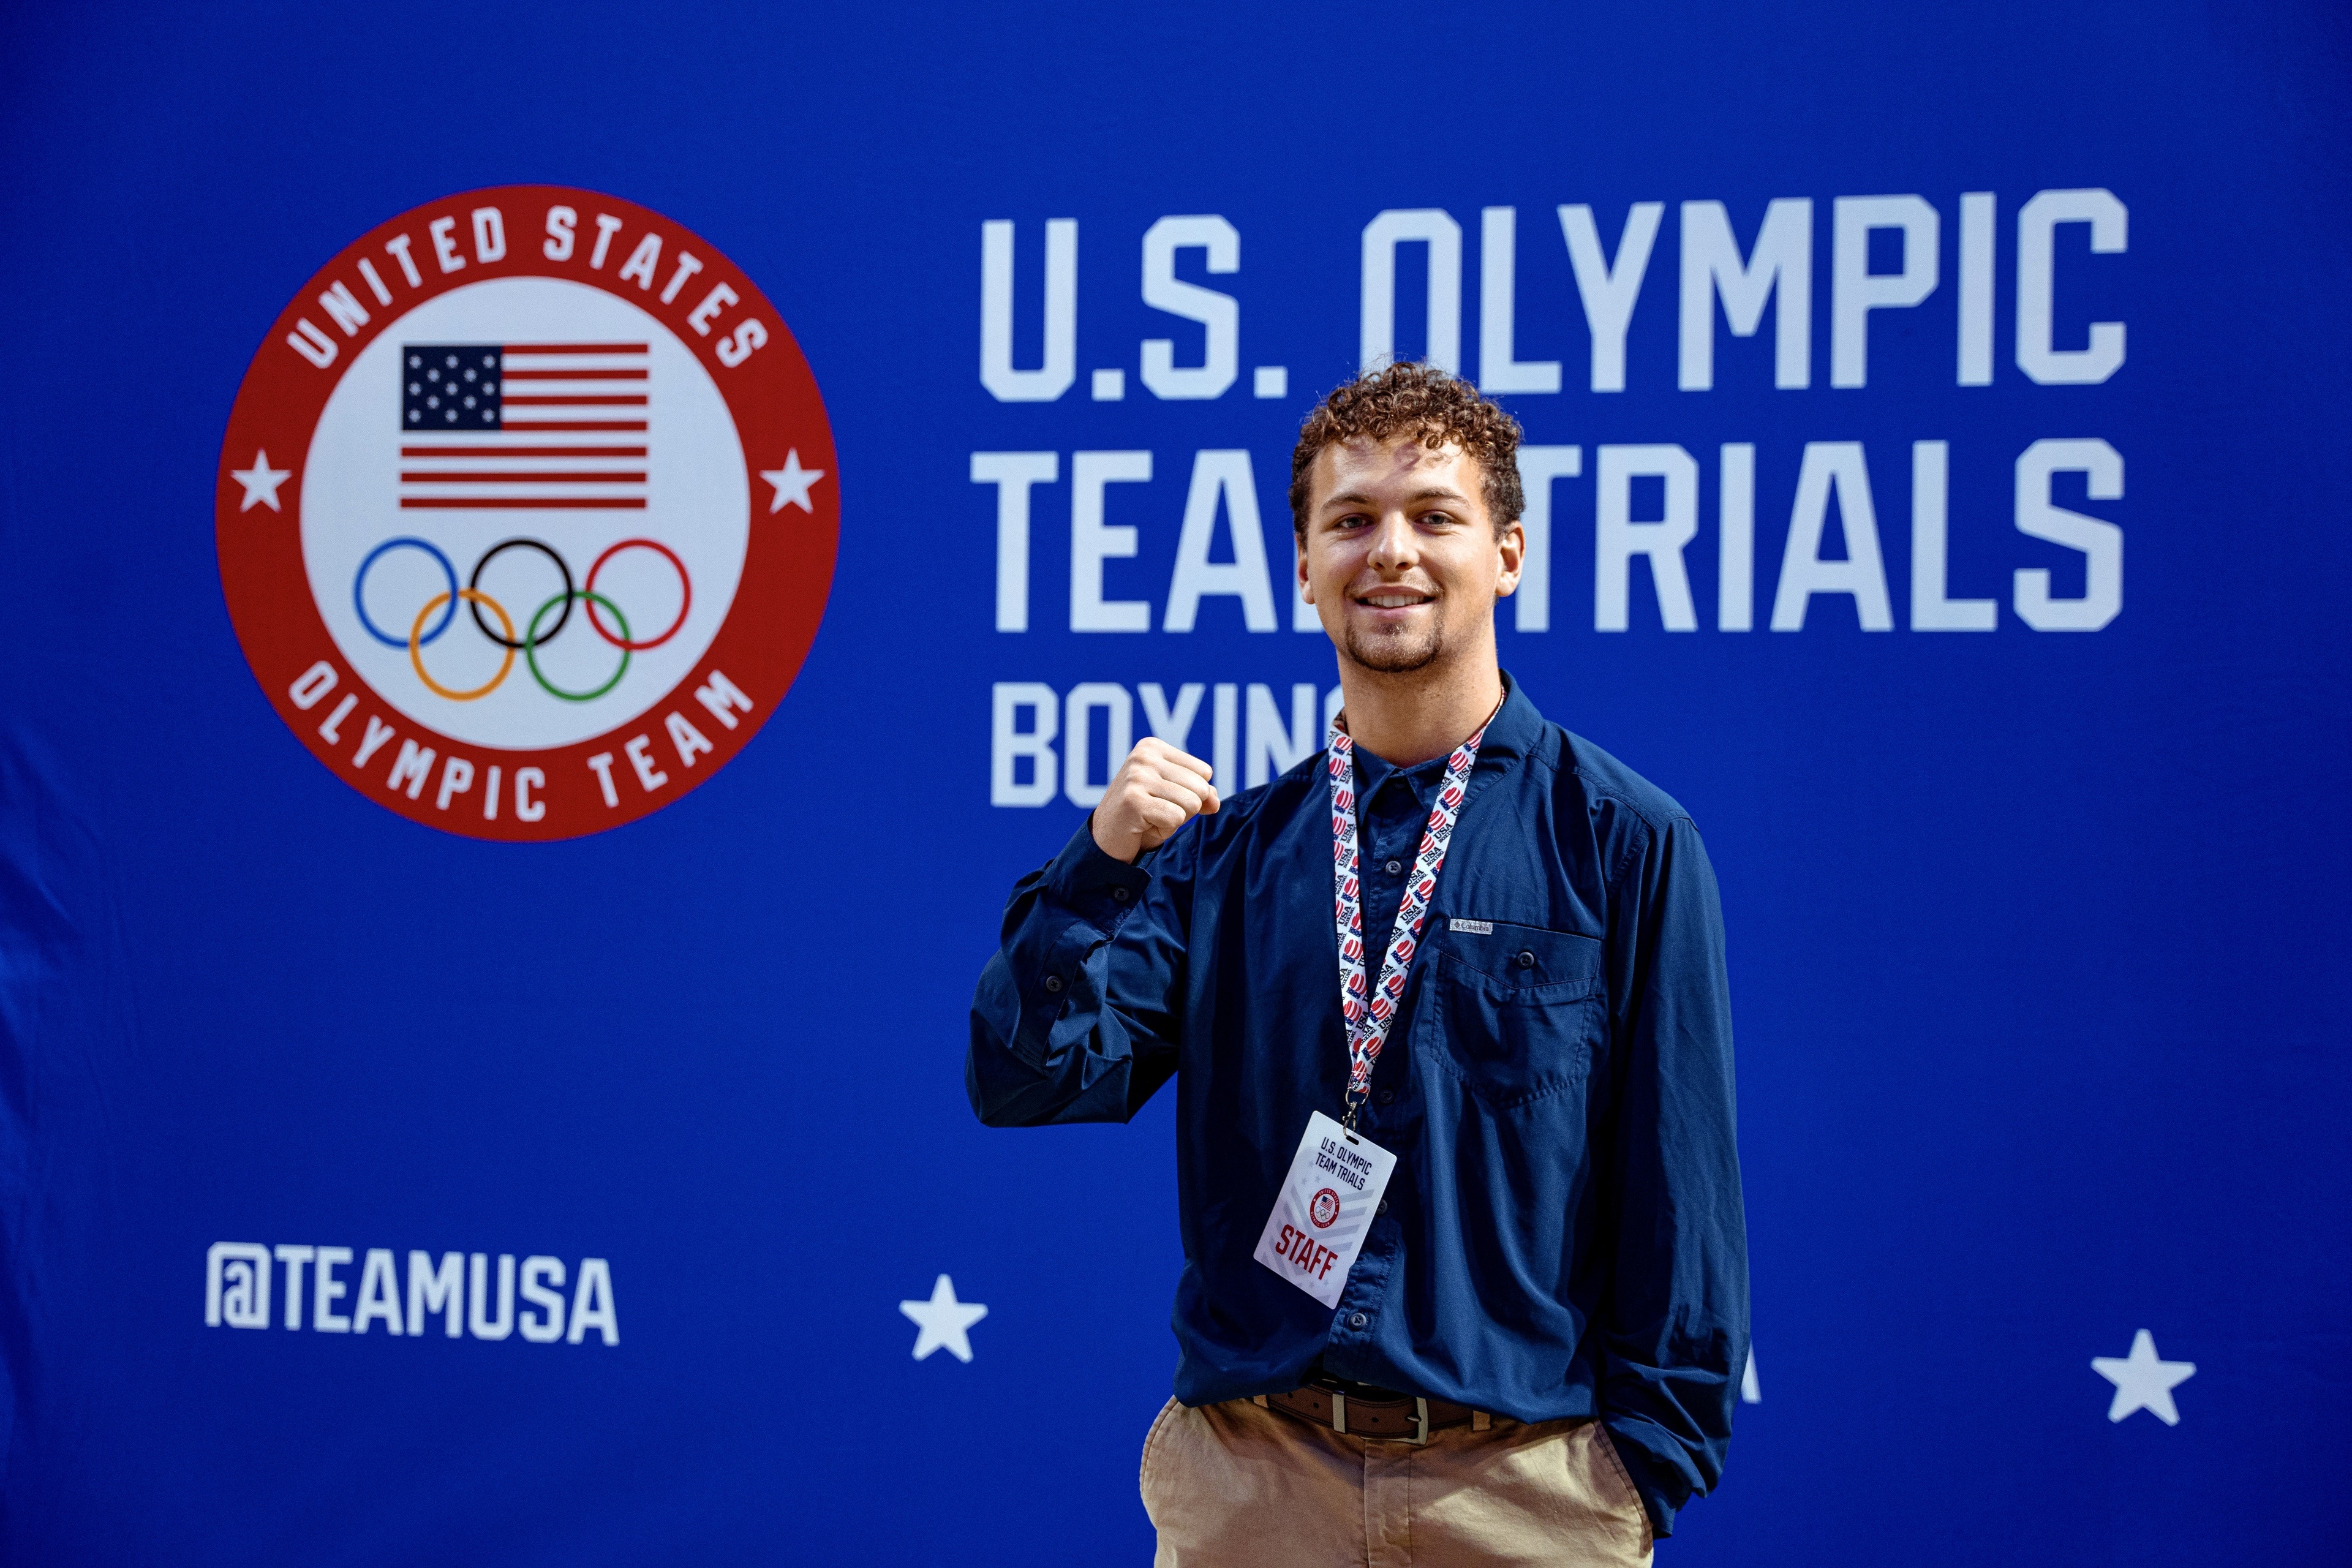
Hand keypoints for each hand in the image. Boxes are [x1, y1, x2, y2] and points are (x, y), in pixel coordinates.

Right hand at [1090, 739, 1218, 862]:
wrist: (1106, 840)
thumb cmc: (1144, 816)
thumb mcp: (1177, 799)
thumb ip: (1202, 795)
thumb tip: (1215, 802)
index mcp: (1153, 747)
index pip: (1204, 772)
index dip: (1191, 794)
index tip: (1161, 798)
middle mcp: (1144, 756)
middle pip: (1200, 787)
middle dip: (1185, 808)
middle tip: (1156, 812)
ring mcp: (1137, 777)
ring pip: (1192, 803)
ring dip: (1175, 820)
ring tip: (1150, 818)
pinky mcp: (1133, 800)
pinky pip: (1176, 818)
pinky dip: (1164, 829)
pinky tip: (1143, 825)